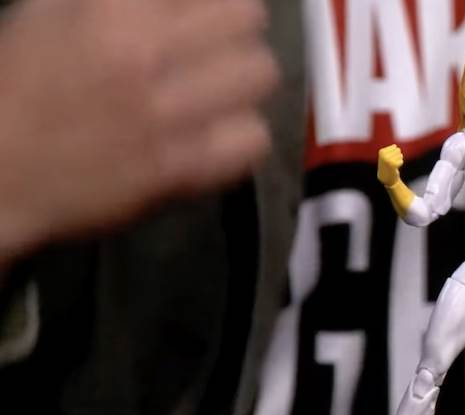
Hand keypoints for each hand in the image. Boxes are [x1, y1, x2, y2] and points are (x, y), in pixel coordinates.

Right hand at [0, 0, 277, 263]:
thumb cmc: (17, 84)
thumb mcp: (54, 11)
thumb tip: (177, 1)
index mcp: (112, 9)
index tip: (199, 9)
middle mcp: (146, 53)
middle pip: (247, 16)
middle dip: (236, 25)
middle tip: (217, 42)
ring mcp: (167, 114)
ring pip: (261, 74)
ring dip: (244, 76)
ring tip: (221, 87)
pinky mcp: (181, 168)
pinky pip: (253, 140)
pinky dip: (244, 133)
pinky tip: (222, 131)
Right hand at [377, 144, 403, 187]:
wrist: (386, 178)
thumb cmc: (387, 165)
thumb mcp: (386, 155)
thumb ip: (391, 149)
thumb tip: (395, 145)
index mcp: (381, 151)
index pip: (394, 146)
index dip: (394, 152)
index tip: (389, 158)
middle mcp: (384, 155)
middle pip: (398, 150)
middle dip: (397, 156)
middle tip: (392, 162)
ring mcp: (388, 160)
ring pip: (400, 155)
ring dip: (398, 160)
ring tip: (393, 164)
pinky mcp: (393, 165)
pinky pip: (401, 161)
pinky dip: (400, 164)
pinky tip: (395, 168)